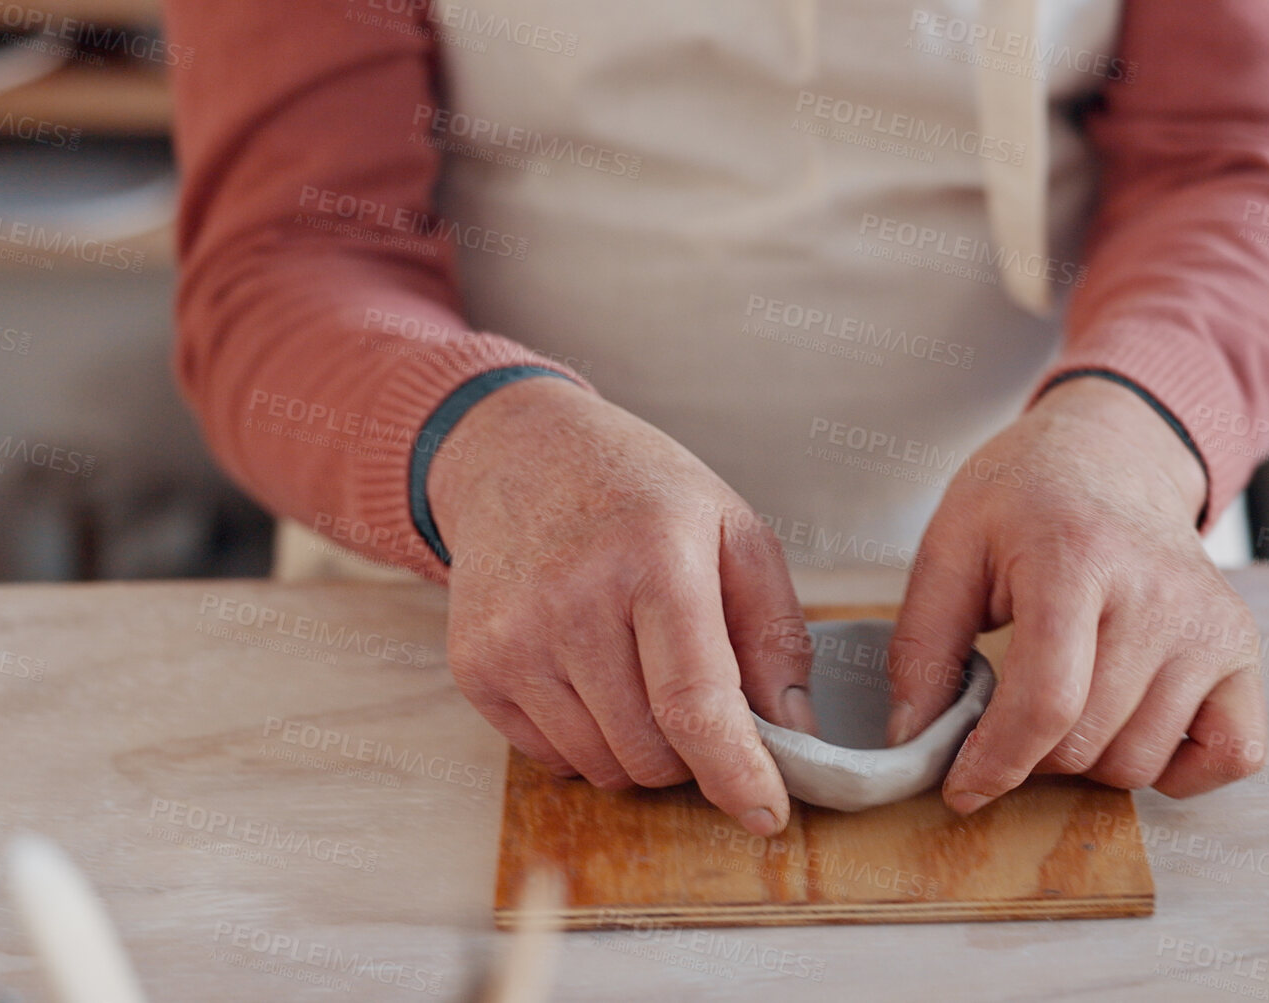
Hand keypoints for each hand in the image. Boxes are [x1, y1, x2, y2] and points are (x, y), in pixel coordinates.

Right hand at [428, 377, 814, 835]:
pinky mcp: (474, 667)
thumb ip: (774, 635)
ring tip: (640, 672)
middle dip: (693, 751)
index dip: (736, 773)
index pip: (694, 704)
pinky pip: (551, 758)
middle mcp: (573, 602)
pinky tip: (590, 673)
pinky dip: (587, 740)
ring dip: (640, 750)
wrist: (517, 453)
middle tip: (696, 695)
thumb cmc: (643, 493)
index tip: (767, 815)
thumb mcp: (734, 532)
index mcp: (655, 561)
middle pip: (651, 751)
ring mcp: (512, 638)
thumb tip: (794, 735)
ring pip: (603, 766)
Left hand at [888, 377, 1266, 811]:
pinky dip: (1180, 769)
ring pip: (1143, 762)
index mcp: (1077, 557)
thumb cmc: (1026, 497)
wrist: (1115, 452)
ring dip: (1092, 760)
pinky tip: (1135, 726)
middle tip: (1011, 711)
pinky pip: (1233, 756)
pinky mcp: (1241, 647)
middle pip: (1087, 742)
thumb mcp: (951, 544)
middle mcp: (1159, 593)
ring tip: (1068, 701)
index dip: (996, 762)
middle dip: (1031, 754)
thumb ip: (922, 645)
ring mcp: (1211, 623)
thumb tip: (910, 741)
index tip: (961, 785)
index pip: (1048, 702)